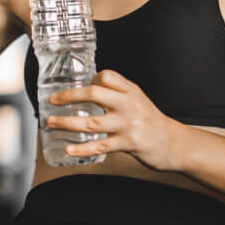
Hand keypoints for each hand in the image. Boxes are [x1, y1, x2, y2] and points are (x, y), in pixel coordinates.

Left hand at [46, 69, 179, 171]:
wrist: (172, 143)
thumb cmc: (151, 121)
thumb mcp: (138, 99)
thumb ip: (118, 92)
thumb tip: (90, 86)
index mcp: (130, 91)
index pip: (107, 76)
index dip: (89, 80)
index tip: (78, 87)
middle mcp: (129, 104)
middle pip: (95, 94)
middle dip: (70, 96)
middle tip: (53, 100)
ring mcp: (128, 125)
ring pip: (92, 122)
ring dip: (67, 122)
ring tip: (51, 122)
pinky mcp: (128, 144)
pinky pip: (100, 146)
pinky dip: (82, 148)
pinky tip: (69, 149)